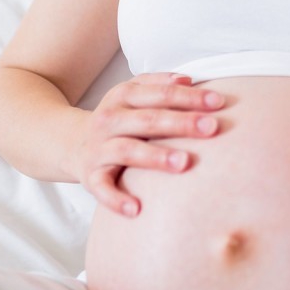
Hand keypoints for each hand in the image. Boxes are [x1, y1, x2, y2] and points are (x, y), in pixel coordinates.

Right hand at [68, 72, 221, 216]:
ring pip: (127, 151)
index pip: (159, 93)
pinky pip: (102, 189)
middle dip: (180, 123)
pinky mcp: (91, 176)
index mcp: (122, 96)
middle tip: (211, 128)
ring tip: (184, 163)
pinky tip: (137, 210)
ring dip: (155, 157)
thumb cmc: (118, 118)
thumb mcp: (133, 93)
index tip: (218, 102)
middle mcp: (109, 120)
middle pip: (147, 120)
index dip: (188, 97)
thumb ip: (160, 83)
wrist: (71, 142)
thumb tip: (189, 79)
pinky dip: (117, 200)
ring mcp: (99, 149)